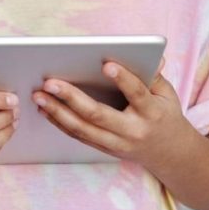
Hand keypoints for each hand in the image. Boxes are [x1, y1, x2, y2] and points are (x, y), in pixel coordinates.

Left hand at [32, 59, 190, 168]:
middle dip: (71, 98)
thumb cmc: (165, 115)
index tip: (106, 63)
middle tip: (49, 82)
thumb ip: (155, 74)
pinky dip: (60, 123)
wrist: (170, 155)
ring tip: (38, 96)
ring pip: (83, 129)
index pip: (137, 94)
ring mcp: (116, 144)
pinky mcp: (105, 149)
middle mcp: (132, 131)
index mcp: (152, 113)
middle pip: (98, 115)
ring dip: (57, 112)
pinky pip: (79, 136)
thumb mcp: (167, 94)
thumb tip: (153, 54)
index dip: (123, 79)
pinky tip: (45, 110)